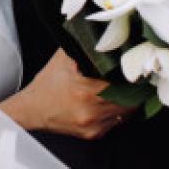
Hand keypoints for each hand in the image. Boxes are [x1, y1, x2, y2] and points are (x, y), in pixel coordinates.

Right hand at [0, 49, 131, 139]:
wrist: (31, 109)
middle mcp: (91, 111)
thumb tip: (104, 34)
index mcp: (86, 90)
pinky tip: (110, 102)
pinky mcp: (93, 134)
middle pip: (129, 101)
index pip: (124, 85)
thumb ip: (83, 46)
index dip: (132, 78)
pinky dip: (116, 112)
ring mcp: (93, 126)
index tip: (135, 72)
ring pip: (125, 113)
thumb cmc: (47, 84)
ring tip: (124, 90)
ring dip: (127, 102)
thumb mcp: (63, 58)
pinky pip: (115, 123)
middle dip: (133, 90)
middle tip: (136, 79)